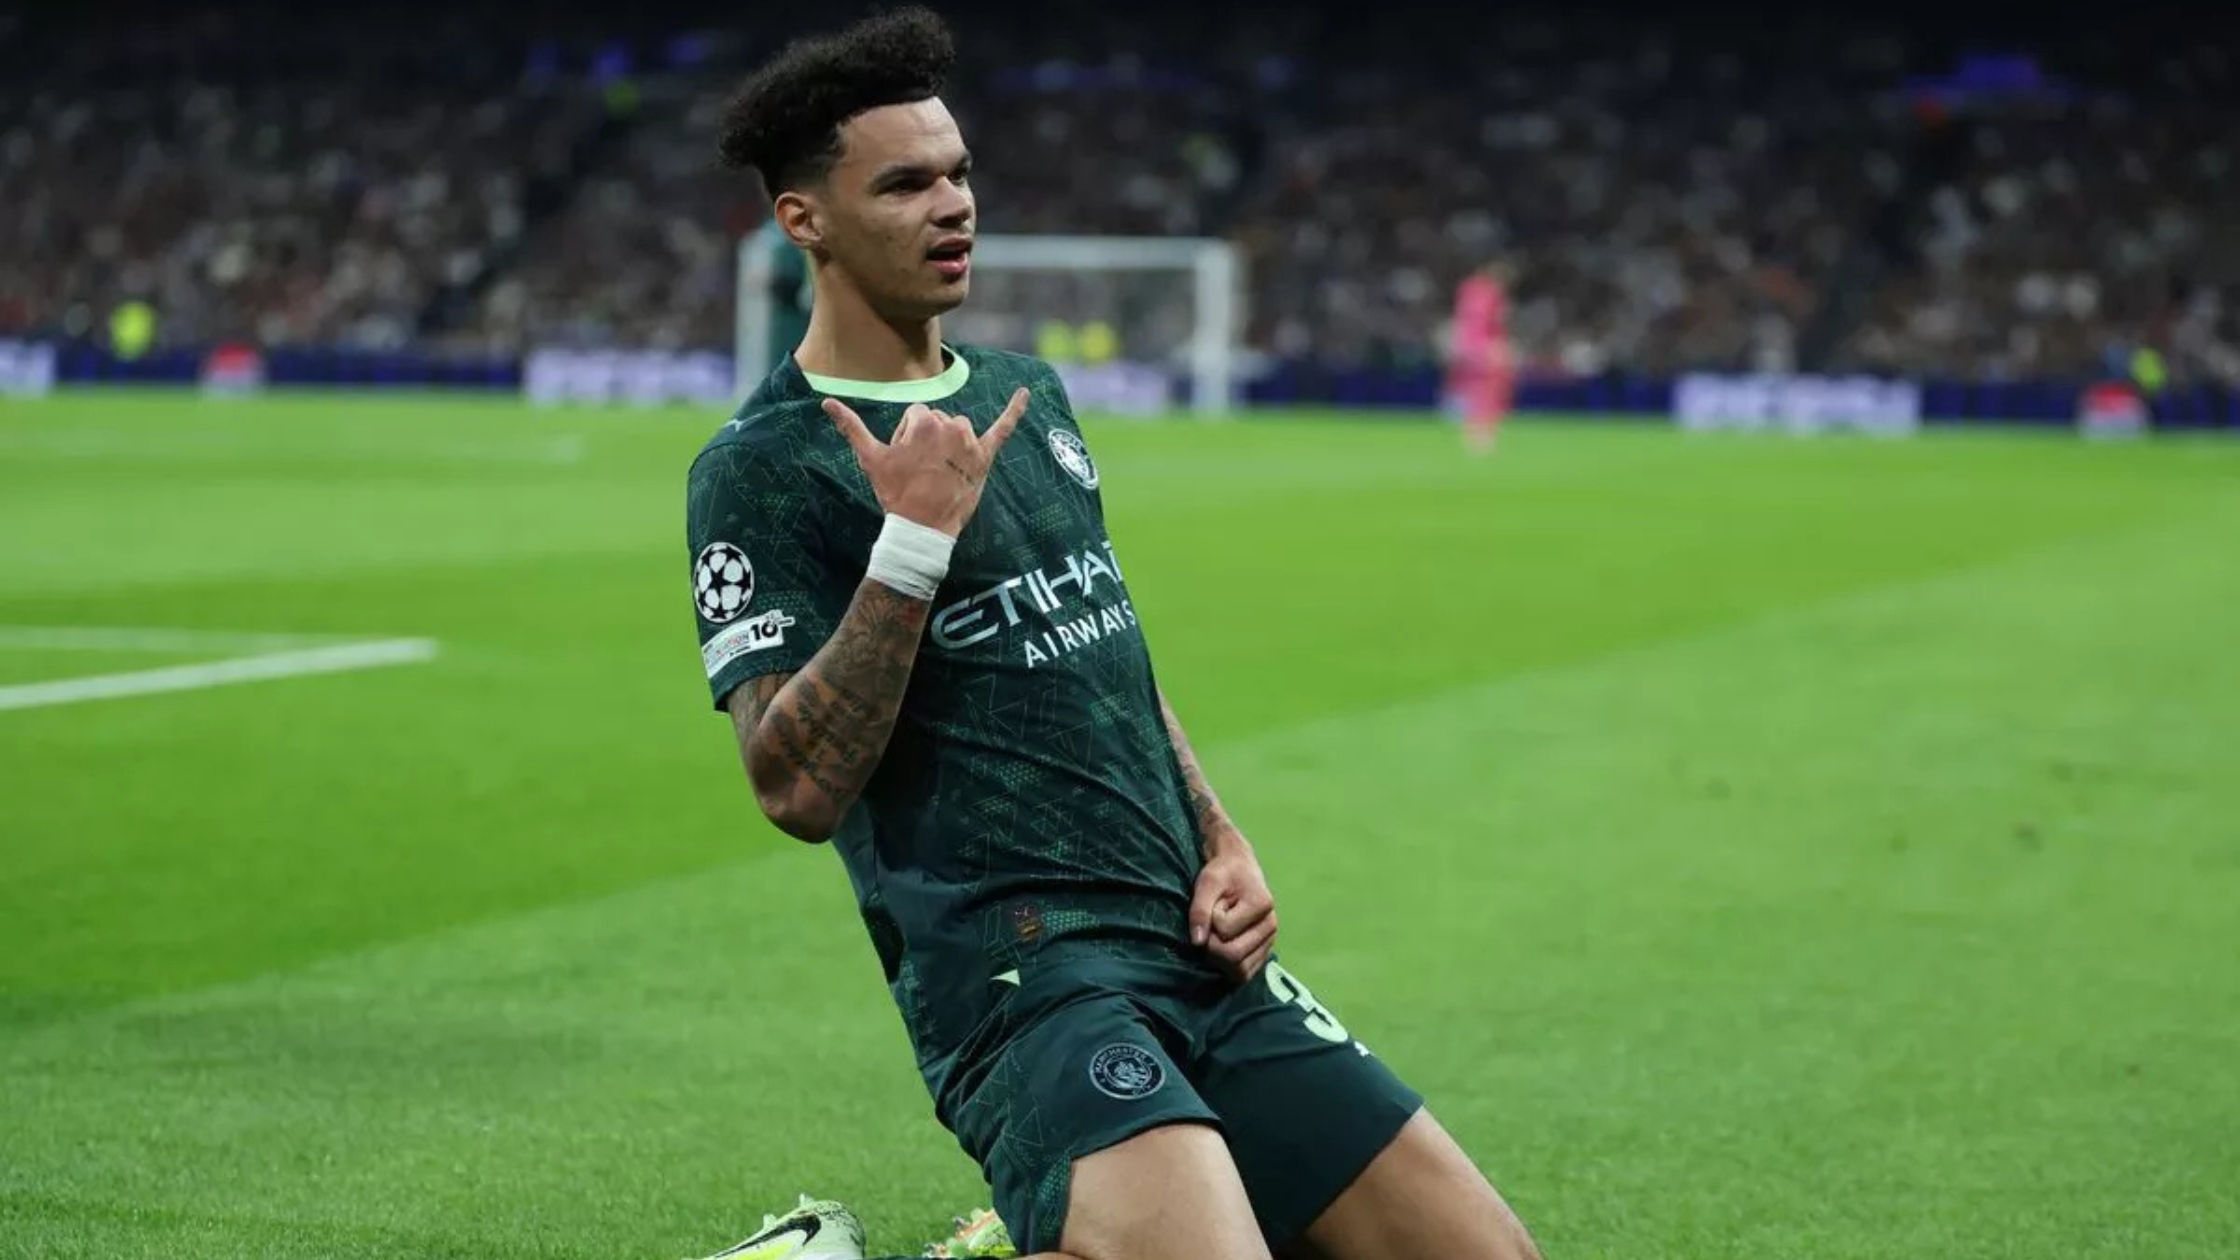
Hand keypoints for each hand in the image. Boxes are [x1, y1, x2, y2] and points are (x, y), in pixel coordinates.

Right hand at [824, 387, 1028, 536]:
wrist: (921, 528)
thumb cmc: (894, 492)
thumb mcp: (870, 458)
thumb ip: (851, 426)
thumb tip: (826, 401)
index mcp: (922, 422)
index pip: (916, 415)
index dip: (907, 437)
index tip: (906, 461)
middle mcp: (949, 426)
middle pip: (938, 420)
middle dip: (929, 440)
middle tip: (921, 471)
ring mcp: (970, 442)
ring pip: (959, 428)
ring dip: (951, 443)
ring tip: (940, 471)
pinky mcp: (985, 457)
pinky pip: (1003, 429)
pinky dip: (1015, 410)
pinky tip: (1026, 393)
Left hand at [1189, 832, 1276, 983]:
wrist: (1238, 867)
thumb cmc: (1223, 872)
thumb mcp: (1207, 883)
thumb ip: (1200, 910)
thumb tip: (1197, 942)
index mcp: (1261, 904)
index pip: (1225, 930)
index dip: (1211, 921)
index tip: (1214, 905)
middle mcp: (1271, 925)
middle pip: (1235, 956)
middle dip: (1213, 945)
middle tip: (1210, 927)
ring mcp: (1270, 940)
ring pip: (1241, 971)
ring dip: (1220, 960)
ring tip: (1217, 937)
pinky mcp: (1264, 951)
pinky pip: (1246, 973)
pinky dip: (1230, 968)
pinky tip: (1223, 949)